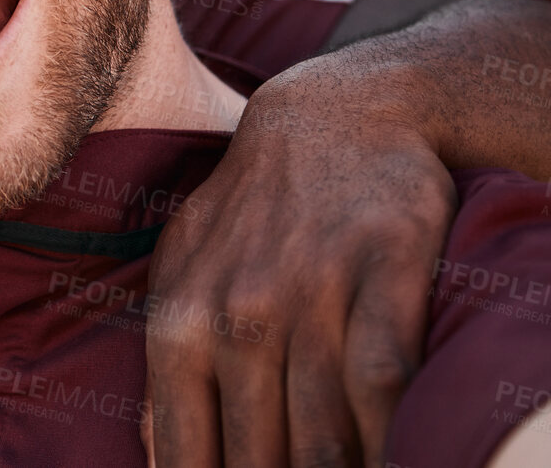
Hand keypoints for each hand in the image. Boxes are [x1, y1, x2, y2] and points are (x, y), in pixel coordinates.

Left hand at [146, 64, 455, 466]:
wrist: (333, 117)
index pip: (186, 453)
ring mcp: (313, 294)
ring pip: (327, 438)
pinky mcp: (385, 272)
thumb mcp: (181, 271)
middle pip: (262, 460)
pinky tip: (392, 451)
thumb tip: (157, 456)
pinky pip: (385, 382)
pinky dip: (389, 434)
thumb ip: (166, 363)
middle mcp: (240, 313)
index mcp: (180, 321)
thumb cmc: (249, 210)